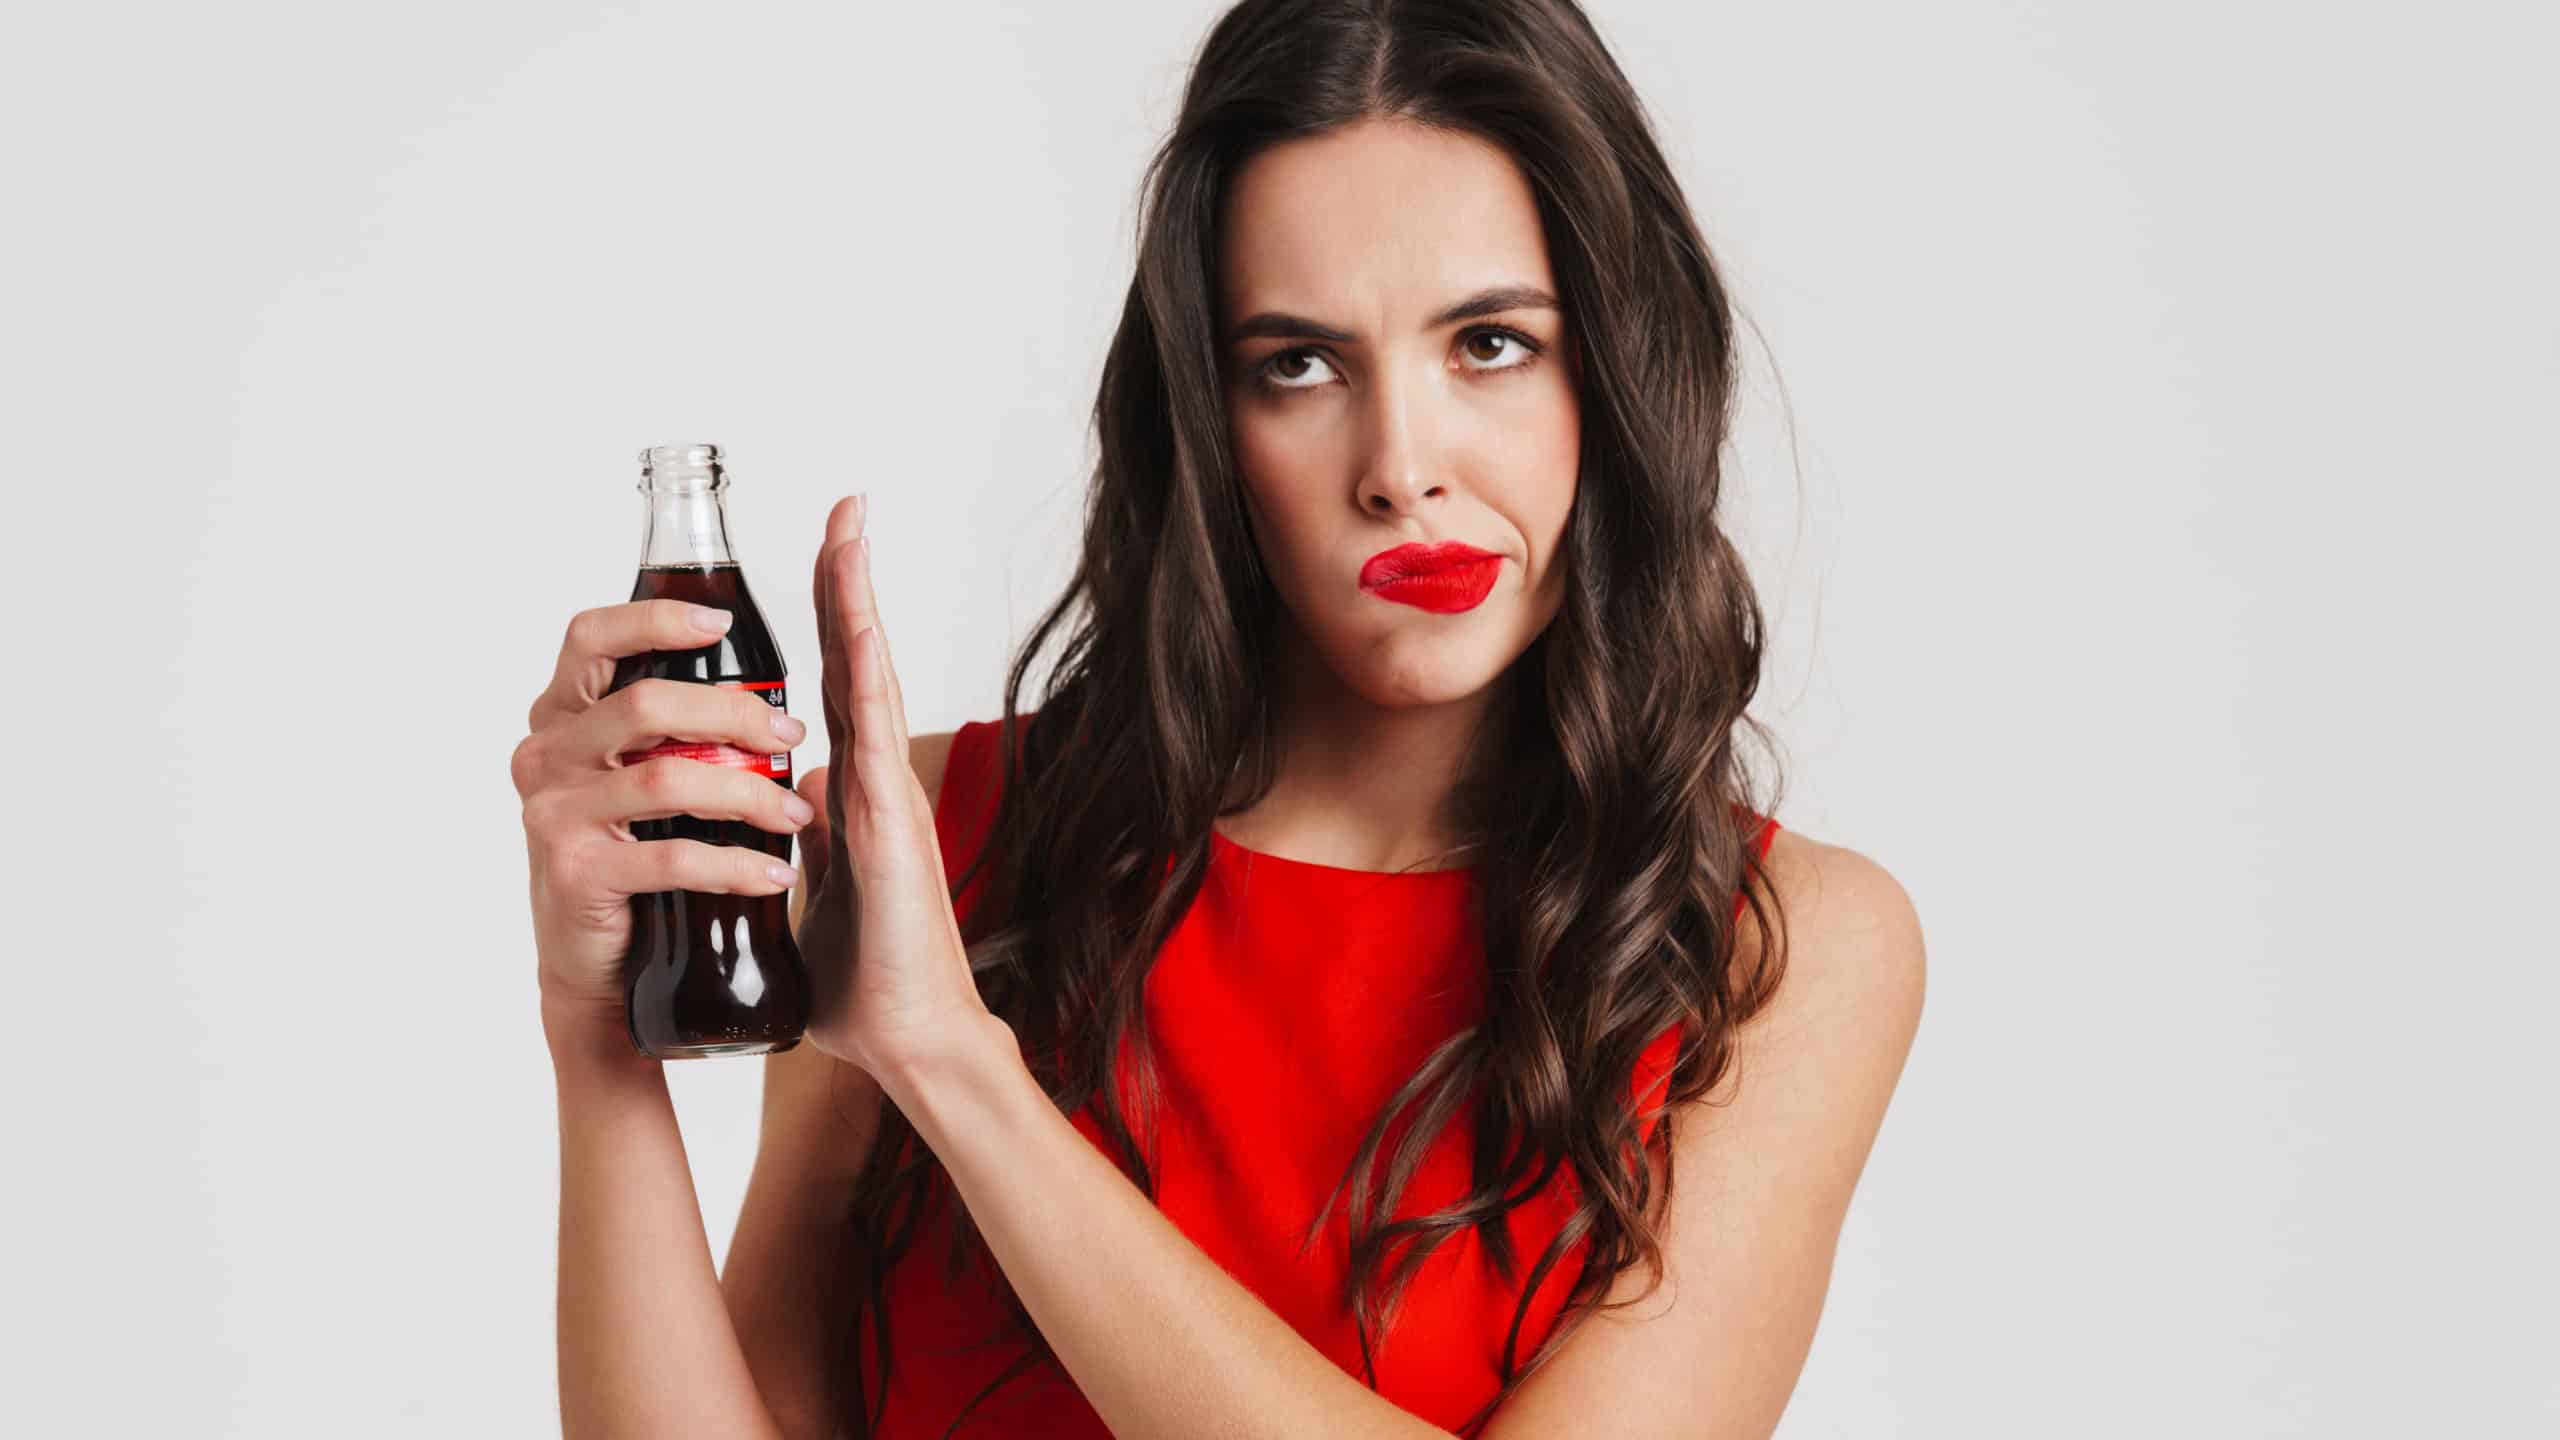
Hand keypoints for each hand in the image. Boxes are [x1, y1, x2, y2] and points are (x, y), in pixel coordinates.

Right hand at [511, 601, 816, 1040]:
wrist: (594, 960)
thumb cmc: (630, 852)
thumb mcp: (637, 776)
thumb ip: (671, 729)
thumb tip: (769, 698)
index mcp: (561, 716)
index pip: (591, 637)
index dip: (655, 619)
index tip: (721, 623)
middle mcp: (546, 755)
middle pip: (646, 704)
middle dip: (733, 714)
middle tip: (790, 737)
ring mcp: (554, 814)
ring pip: (668, 780)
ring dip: (747, 793)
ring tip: (794, 812)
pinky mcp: (576, 874)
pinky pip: (673, 857)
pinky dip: (735, 863)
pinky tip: (774, 872)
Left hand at [790, 494, 1002, 1081]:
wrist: (909, 1042)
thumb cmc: (865, 985)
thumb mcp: (815, 896)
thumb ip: (807, 846)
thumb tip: (789, 801)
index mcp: (854, 794)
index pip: (837, 688)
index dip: (831, 623)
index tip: (826, 557)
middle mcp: (876, 779)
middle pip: (857, 661)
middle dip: (848, 581)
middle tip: (845, 505)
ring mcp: (887, 793)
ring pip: (870, 676)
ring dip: (857, 599)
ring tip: (849, 526)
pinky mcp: (888, 821)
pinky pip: (874, 728)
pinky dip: (868, 668)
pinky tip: (860, 618)